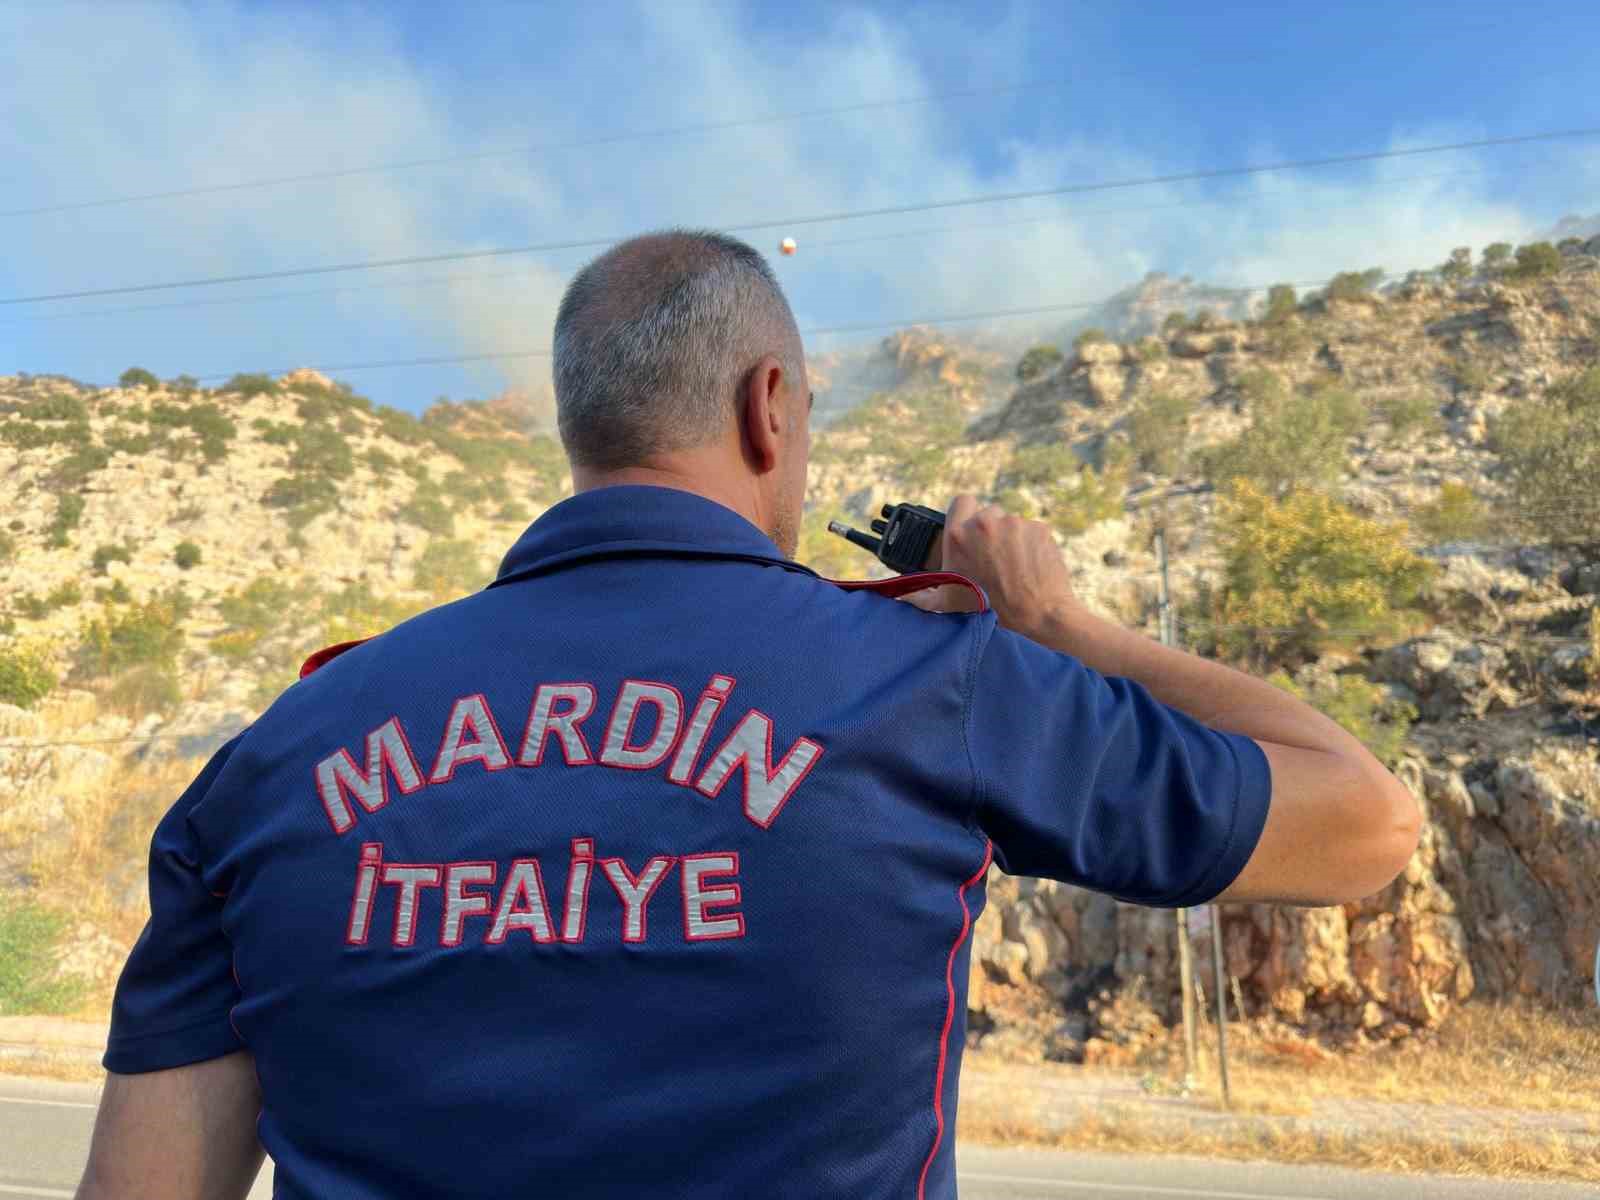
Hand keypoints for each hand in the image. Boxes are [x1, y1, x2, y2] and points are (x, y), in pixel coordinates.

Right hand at [902, 495, 1083, 633]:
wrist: (1036, 618)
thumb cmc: (988, 612)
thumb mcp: (946, 604)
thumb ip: (919, 595)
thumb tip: (900, 596)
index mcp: (958, 535)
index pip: (961, 501)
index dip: (966, 513)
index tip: (970, 531)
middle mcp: (985, 523)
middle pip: (988, 513)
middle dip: (990, 532)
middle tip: (992, 558)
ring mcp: (1015, 524)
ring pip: (1011, 523)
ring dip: (1011, 539)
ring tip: (1012, 567)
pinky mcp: (1039, 529)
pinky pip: (1032, 530)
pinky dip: (1031, 545)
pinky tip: (1029, 567)